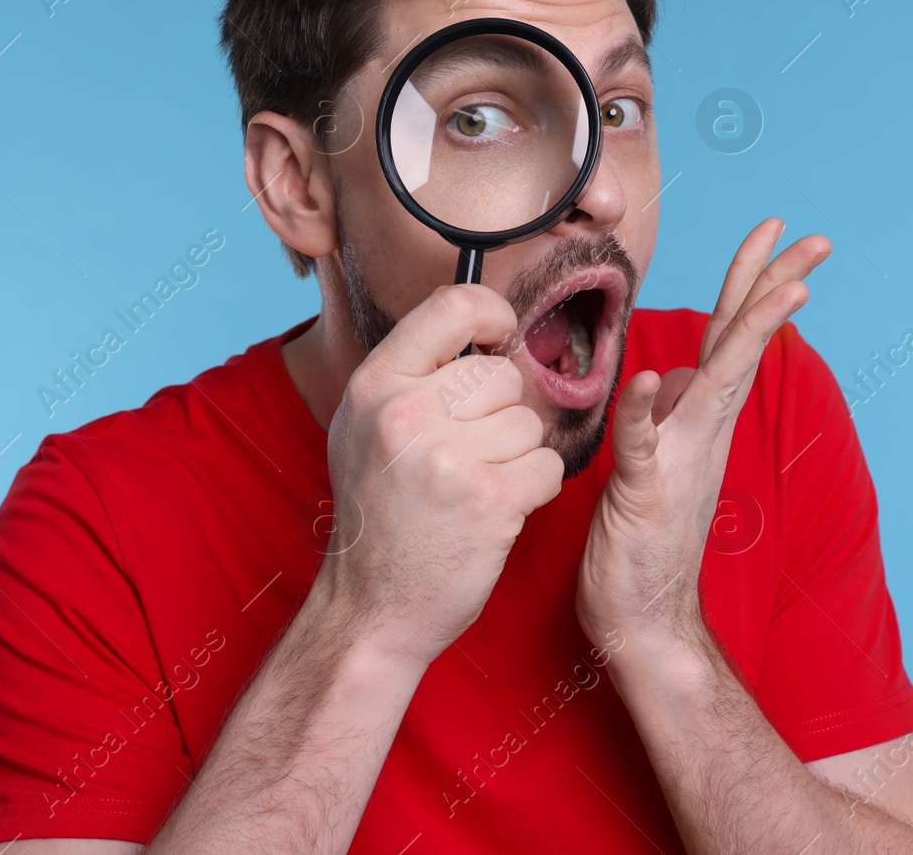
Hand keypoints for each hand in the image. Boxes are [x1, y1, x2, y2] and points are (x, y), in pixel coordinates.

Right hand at [318, 284, 565, 669]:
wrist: (370, 608)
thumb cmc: (378, 515)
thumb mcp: (365, 426)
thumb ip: (413, 374)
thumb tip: (478, 324)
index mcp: (376, 385)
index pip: (454, 304)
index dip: (490, 314)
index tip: (496, 337)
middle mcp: (407, 414)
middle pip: (502, 374)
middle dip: (501, 413)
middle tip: (466, 454)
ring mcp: (448, 458)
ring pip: (529, 424)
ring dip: (516, 456)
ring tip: (471, 488)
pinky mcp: (489, 500)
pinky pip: (547, 467)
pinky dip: (533, 490)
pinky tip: (494, 510)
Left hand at [576, 219, 830, 655]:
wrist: (642, 621)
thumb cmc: (645, 541)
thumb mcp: (656, 461)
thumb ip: (666, 416)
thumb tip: (667, 380)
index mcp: (704, 420)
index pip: (733, 337)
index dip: (756, 282)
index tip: (783, 233)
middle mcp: (701, 432)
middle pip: (740, 343)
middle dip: (774, 284)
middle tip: (815, 236)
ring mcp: (677, 462)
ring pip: (716, 383)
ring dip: (747, 335)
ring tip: (782, 288)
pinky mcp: (641, 498)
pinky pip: (642, 448)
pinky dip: (645, 413)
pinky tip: (650, 379)